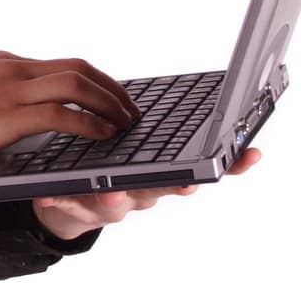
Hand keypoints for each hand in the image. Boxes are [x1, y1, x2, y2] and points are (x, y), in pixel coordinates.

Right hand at [0, 50, 140, 165]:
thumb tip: (12, 111)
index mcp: (4, 64)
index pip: (60, 64)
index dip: (93, 80)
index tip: (111, 95)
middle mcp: (12, 69)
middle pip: (78, 68)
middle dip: (111, 87)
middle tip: (131, 108)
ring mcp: (9, 89)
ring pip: (76, 85)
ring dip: (108, 103)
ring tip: (126, 123)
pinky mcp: (5, 115)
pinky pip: (59, 114)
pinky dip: (89, 123)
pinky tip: (103, 135)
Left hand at [31, 147, 262, 240]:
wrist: (69, 200)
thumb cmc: (112, 166)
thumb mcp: (142, 147)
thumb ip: (166, 128)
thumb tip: (201, 95)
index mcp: (161, 169)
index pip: (203, 165)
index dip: (230, 162)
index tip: (250, 153)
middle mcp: (142, 191)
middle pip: (163, 188)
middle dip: (176, 184)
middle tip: (189, 181)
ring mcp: (110, 202)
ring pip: (118, 203)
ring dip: (116, 196)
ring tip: (111, 188)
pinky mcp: (76, 205)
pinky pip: (68, 201)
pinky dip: (61, 196)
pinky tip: (50, 190)